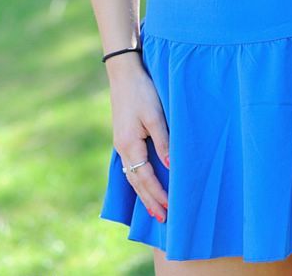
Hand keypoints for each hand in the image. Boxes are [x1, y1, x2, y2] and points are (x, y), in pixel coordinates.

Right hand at [109, 68, 170, 222]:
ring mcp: (121, 143)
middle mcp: (122, 148)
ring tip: (154, 208)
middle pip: (136, 182)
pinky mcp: (124, 137)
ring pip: (132, 175)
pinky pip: (131, 165)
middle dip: (149, 200)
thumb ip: (163, 141)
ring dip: (143, 193)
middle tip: (162, 218)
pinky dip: (139, 179)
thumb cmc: (142, 92)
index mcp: (129, 145)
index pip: (145, 177)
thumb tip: (170, 166)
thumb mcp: (155, 115)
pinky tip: (144, 183)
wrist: (124, 73)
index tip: (169, 208)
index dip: (157, 194)